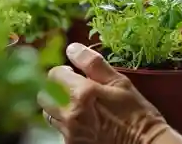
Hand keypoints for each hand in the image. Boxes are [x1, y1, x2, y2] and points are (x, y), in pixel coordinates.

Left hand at [39, 43, 170, 143]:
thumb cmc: (135, 112)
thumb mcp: (119, 82)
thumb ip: (93, 63)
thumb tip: (72, 48)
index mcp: (82, 94)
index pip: (54, 75)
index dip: (64, 71)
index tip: (75, 73)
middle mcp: (70, 114)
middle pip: (45, 95)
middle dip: (57, 88)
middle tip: (74, 88)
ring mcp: (69, 132)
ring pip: (48, 113)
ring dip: (58, 105)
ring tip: (78, 104)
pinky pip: (59, 129)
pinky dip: (66, 122)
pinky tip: (83, 120)